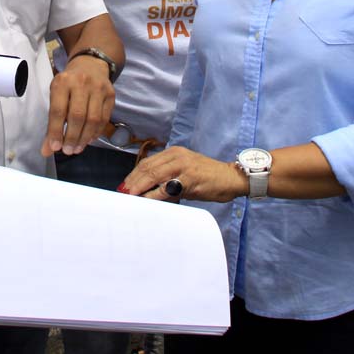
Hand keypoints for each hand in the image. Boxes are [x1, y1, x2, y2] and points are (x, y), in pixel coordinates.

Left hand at [40, 55, 114, 156]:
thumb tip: (46, 150)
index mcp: (62, 82)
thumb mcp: (56, 96)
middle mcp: (81, 82)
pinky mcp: (111, 94)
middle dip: (72, 137)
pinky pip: (104, 118)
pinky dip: (96, 132)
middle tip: (68, 150)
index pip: (58, 110)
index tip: (54, 147)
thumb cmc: (69, 84)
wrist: (90, 64)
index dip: (56, 131)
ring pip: (93, 119)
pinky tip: (88, 139)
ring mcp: (98, 88)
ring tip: (77, 148)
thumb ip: (52, 123)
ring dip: (84, 138)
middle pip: (78, 116)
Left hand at [120, 146, 246, 202]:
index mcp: (174, 153)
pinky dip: (154, 194)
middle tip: (122, 193)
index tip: (123, 186)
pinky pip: (167, 187)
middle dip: (132, 182)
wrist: (232, 178)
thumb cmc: (208, 177)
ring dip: (139, 187)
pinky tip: (146, 201)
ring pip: (154, 175)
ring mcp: (183, 166)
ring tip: (129, 197)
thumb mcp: (185, 170)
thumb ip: (167, 176)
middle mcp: (177, 156)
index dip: (133, 175)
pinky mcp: (190, 179)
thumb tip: (147, 189)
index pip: (147, 163)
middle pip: (147, 168)